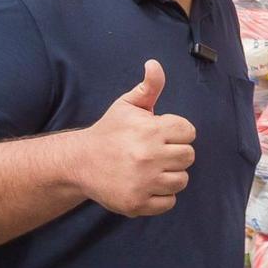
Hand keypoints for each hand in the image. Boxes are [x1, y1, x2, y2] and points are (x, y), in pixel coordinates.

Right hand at [74, 60, 195, 216]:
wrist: (79, 162)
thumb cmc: (110, 131)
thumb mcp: (127, 106)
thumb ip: (149, 87)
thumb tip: (154, 64)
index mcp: (150, 130)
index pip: (189, 132)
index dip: (177, 132)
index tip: (161, 134)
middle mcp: (148, 157)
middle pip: (188, 156)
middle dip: (175, 153)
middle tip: (156, 152)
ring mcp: (143, 182)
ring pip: (181, 180)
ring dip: (170, 175)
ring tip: (151, 169)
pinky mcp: (137, 203)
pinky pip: (169, 202)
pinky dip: (161, 196)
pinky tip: (146, 185)